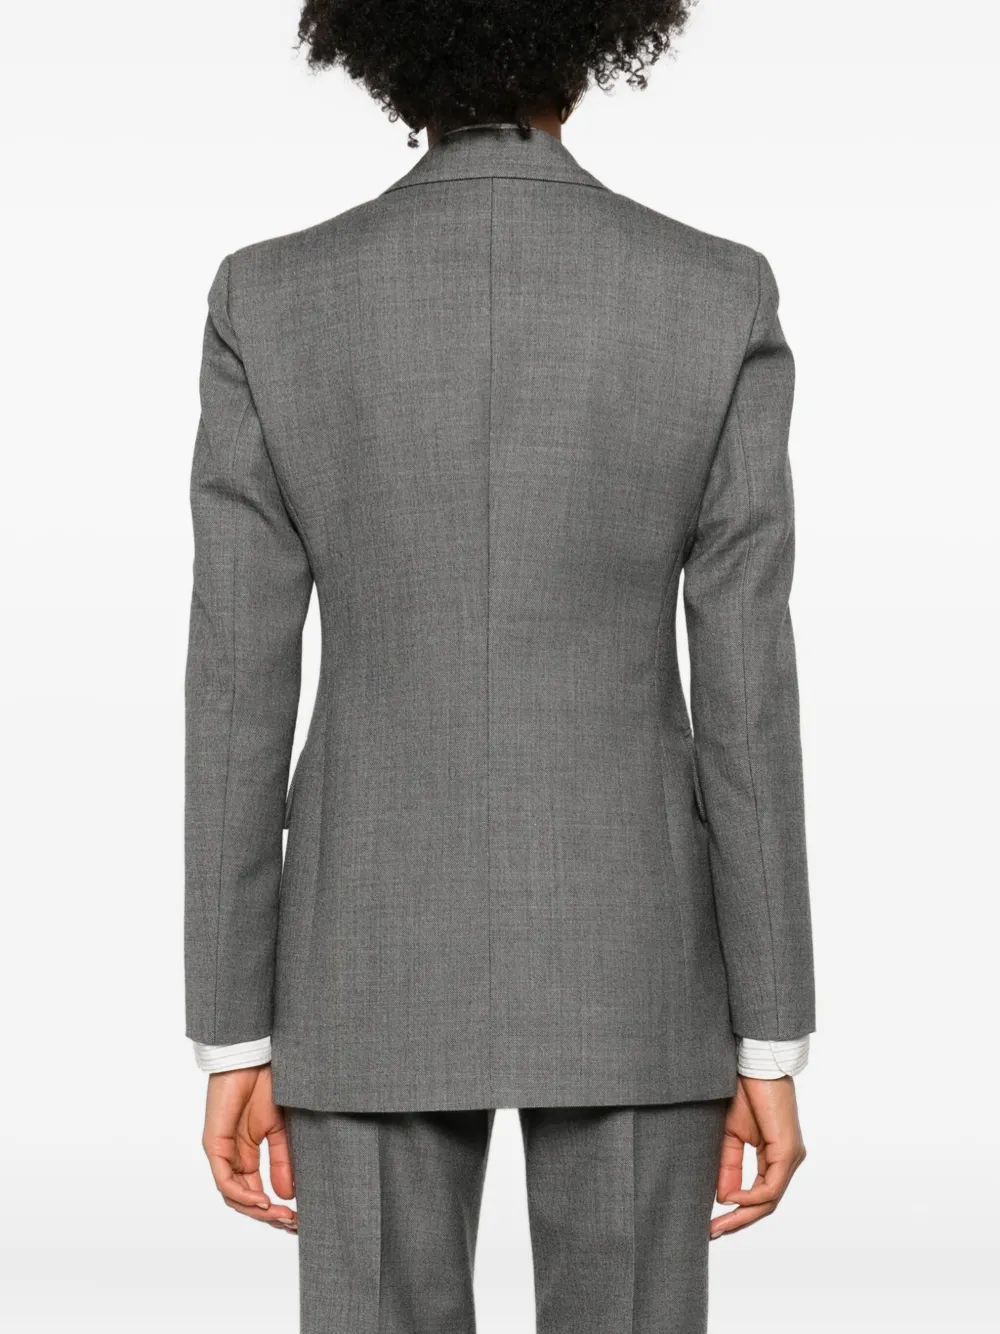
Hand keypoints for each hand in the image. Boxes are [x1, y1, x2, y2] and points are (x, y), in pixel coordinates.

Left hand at [201, 1064, 296, 1231]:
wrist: (253, 1057)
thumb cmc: (265, 1085)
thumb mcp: (281, 1129)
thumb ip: (282, 1161)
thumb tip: (288, 1194)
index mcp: (246, 1154)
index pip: (256, 1193)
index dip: (274, 1209)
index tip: (297, 1219)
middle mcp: (231, 1158)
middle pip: (244, 1200)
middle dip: (268, 1216)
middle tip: (292, 1223)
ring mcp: (221, 1153)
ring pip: (233, 1196)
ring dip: (257, 1210)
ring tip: (281, 1215)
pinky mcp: (214, 1144)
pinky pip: (225, 1180)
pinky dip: (243, 1195)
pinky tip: (263, 1200)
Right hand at [711, 1074, 805, 1238]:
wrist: (754, 1064)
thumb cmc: (743, 1092)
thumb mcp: (730, 1135)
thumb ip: (728, 1166)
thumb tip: (723, 1197)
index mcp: (775, 1156)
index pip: (759, 1195)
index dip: (736, 1212)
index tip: (712, 1222)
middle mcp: (787, 1160)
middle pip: (765, 1204)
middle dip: (738, 1222)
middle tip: (713, 1233)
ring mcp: (791, 1157)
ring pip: (769, 1200)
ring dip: (743, 1215)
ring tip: (719, 1224)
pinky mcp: (788, 1151)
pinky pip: (771, 1187)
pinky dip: (751, 1196)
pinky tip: (731, 1198)